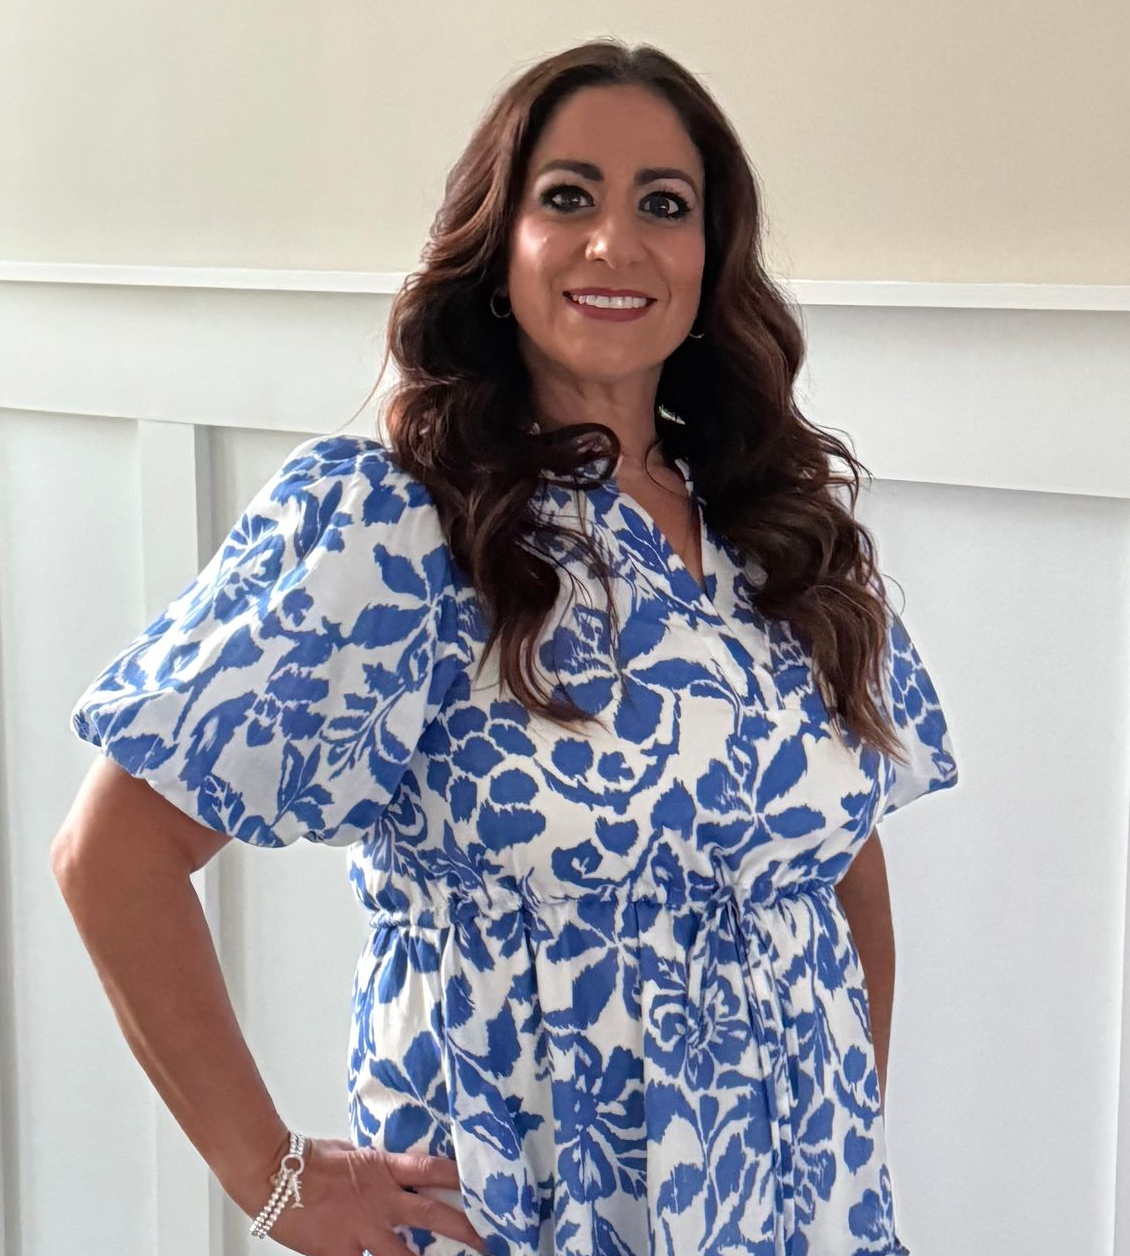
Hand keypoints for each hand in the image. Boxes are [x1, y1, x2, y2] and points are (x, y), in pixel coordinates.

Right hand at [237, 1136, 488, 1255]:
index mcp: (384, 1169)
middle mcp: (380, 1200)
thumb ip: (378, 1168)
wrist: (273, 1173)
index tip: (484, 1185)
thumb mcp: (353, 1154)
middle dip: (463, 1228)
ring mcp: (363, 1230)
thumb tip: (394, 1173)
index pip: (432, 1169)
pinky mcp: (341, 1253)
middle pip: (433, 1215)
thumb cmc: (307, 1159)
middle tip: (487, 1239)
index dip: (460, 1178)